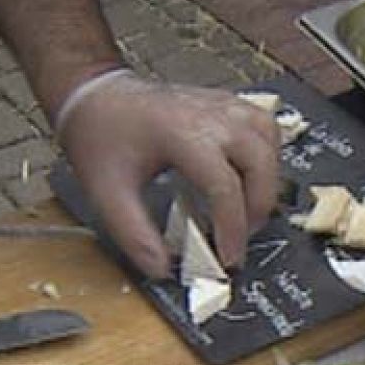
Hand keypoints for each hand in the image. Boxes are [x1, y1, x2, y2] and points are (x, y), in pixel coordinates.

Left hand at [57, 71, 279, 277]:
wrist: (94, 95)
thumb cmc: (100, 136)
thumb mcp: (108, 193)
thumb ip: (135, 236)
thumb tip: (162, 269)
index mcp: (181, 134)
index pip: (224, 185)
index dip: (232, 228)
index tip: (227, 257)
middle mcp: (210, 115)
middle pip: (261, 161)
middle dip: (259, 207)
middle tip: (241, 236)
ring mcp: (222, 105)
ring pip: (269, 140)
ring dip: (268, 179)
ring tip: (247, 208)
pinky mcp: (226, 103)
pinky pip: (263, 127)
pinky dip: (266, 154)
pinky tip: (248, 175)